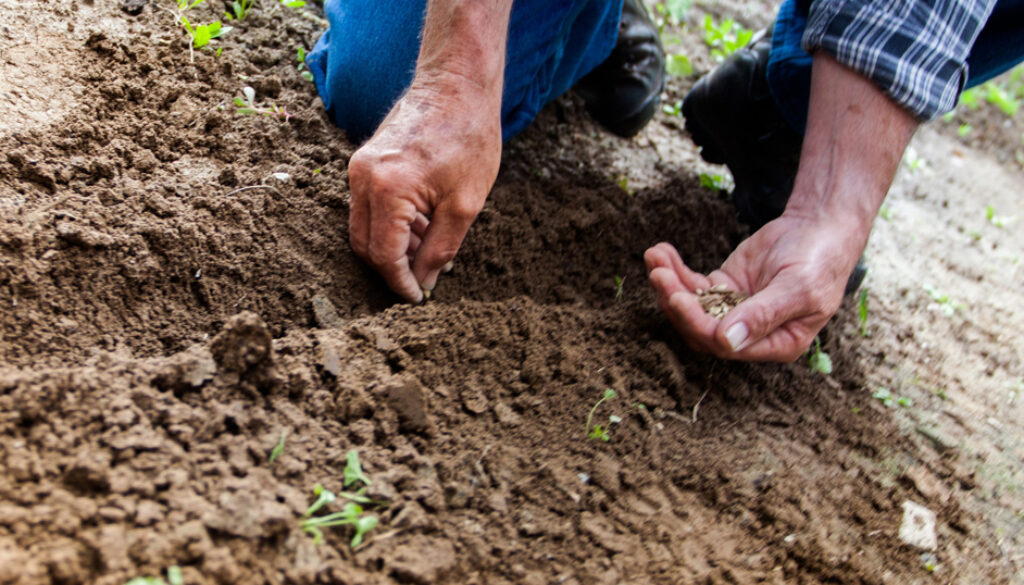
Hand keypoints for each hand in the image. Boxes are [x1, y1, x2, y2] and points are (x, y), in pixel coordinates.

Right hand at [347, 77, 501, 301]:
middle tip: (423, 280)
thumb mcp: (465, 205)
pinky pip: (368, 206)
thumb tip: (424, 283)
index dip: (400, 283)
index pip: (383, 256)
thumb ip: (440, 250)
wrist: (457, 84)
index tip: (417, 299)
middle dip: (392, 268)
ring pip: (364, 227)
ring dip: (393, 246)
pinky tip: (422, 226)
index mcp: (387, 190)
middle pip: (364, 245)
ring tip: (430, 249)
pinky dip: (391, 224)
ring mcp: (359, 167)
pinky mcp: (364, 161)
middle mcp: (363, 178)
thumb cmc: (469, 138)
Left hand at [645, 214, 861, 360]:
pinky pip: (692, 284)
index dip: (698, 324)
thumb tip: (727, 342)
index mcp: (776, 344)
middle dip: (676, 302)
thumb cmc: (819, 261)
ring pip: (692, 306)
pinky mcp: (723, 287)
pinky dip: (675, 270)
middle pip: (701, 328)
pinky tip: (660, 252)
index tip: (678, 298)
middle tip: (659, 274)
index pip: (726, 345)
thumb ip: (763, 315)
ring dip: (669, 284)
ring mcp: (733, 310)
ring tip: (654, 257)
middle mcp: (750, 333)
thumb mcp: (798, 288)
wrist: (820, 227)